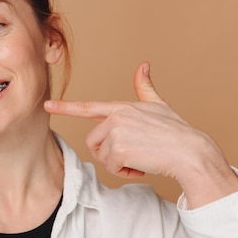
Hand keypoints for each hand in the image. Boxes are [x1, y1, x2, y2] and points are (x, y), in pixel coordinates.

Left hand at [44, 62, 237, 206]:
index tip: (48, 106)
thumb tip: (143, 65)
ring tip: (139, 159)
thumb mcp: (159, 106)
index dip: (66, 107)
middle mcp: (116, 116)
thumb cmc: (176, 131)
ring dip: (118, 164)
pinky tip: (141, 166)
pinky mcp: (119, 148)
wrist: (190, 152)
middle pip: (94, 142)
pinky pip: (111, 167)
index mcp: (122, 107)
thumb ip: (145, 88)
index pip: (89, 107)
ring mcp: (117, 131)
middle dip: (109, 153)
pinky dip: (125, 172)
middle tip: (133, 154)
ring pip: (102, 156)